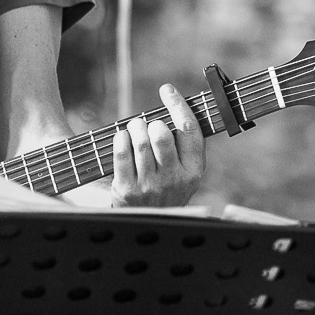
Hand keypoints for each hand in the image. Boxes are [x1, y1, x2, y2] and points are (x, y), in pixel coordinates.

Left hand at [110, 82, 205, 206]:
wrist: (149, 223)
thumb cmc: (167, 189)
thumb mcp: (185, 174)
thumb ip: (185, 147)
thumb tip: (177, 108)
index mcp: (193, 171)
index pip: (189, 130)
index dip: (178, 105)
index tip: (168, 90)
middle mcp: (174, 179)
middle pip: (162, 135)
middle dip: (152, 122)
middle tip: (147, 123)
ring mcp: (150, 186)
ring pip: (141, 143)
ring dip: (135, 127)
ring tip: (134, 127)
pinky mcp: (127, 190)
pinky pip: (122, 155)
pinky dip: (120, 139)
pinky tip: (121, 136)